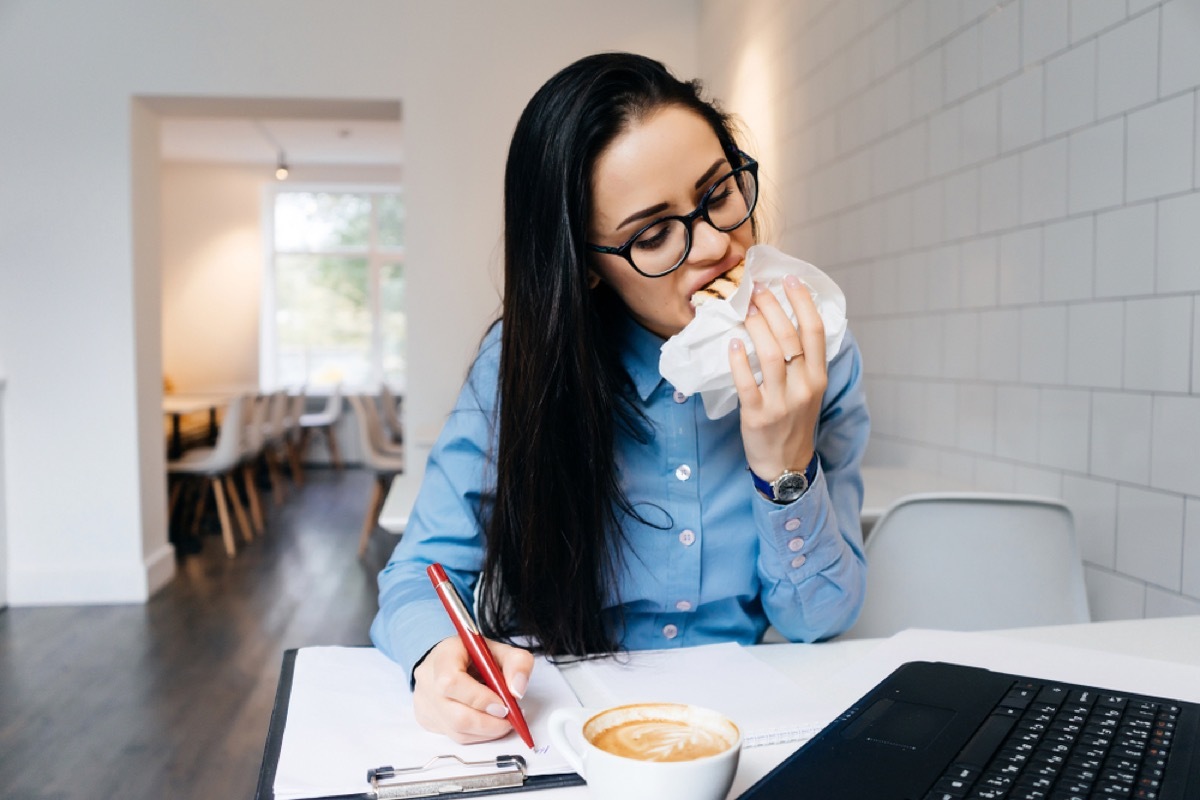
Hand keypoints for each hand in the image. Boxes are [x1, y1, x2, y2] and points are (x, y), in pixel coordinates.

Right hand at [412, 635, 533, 743]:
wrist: (452, 659)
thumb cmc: (475, 655)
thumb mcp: (501, 649)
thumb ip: (517, 663)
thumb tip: (517, 691)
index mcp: (443, 656)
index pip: (452, 682)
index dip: (479, 699)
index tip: (503, 705)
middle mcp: (427, 681)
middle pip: (455, 715)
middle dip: (489, 724)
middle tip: (509, 719)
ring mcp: (423, 703)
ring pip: (456, 731)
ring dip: (486, 732)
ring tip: (502, 721)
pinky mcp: (427, 719)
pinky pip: (453, 736)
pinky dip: (476, 734)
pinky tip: (486, 722)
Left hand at [728, 275, 826, 481]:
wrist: (786, 464)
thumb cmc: (795, 421)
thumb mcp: (808, 390)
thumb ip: (803, 360)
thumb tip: (785, 318)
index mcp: (818, 377)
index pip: (815, 331)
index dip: (803, 301)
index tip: (790, 279)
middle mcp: (803, 387)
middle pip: (790, 337)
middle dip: (772, 307)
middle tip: (756, 290)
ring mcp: (781, 402)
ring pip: (769, 355)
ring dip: (756, 326)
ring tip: (744, 308)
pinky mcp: (757, 415)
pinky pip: (746, 382)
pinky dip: (739, 360)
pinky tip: (733, 343)